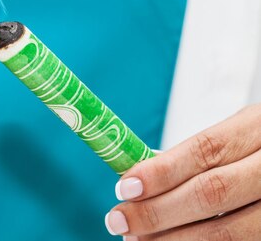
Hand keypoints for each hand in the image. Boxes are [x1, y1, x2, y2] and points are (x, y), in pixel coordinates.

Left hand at [104, 104, 260, 239]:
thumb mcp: (244, 133)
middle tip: (119, 220)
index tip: (124, 187)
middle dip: (158, 211)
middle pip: (212, 193)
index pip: (206, 151)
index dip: (161, 172)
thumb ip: (201, 154)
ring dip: (175, 240)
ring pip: (229, 232)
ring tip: (139, 240)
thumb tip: (141, 176)